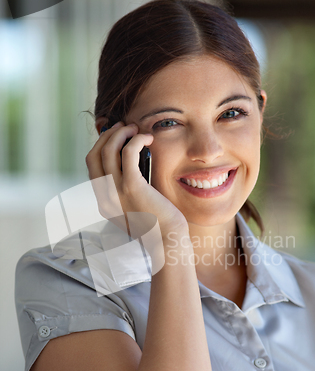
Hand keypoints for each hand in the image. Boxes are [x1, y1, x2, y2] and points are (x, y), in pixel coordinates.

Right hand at [85, 122, 187, 238]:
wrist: (167, 242)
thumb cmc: (157, 225)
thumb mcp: (135, 208)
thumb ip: (128, 191)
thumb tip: (132, 164)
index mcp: (104, 202)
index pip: (92, 167)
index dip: (101, 146)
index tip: (116, 136)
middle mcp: (104, 197)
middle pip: (94, 155)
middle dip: (107, 136)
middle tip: (124, 127)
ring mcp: (116, 193)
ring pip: (107, 151)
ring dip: (120, 133)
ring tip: (135, 128)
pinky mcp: (133, 187)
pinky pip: (128, 154)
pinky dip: (136, 140)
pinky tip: (147, 138)